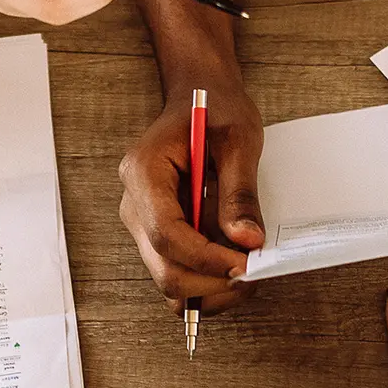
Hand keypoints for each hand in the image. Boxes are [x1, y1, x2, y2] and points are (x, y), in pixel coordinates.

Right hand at [118, 84, 265, 315]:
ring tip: (247, 273)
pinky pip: (176, 273)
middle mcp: (134, 203)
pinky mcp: (158, 234)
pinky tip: (232, 269)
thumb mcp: (238, 140)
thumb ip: (239, 192)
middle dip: (210, 281)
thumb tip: (246, 241)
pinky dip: (205, 283)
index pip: (165, 233)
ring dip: (209, 289)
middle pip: (163, 267)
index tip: (245, 264)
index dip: (205, 257)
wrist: (200, 97)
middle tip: (253, 274)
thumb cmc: (215, 110)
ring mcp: (142, 222)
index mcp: (144, 172)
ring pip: (168, 279)